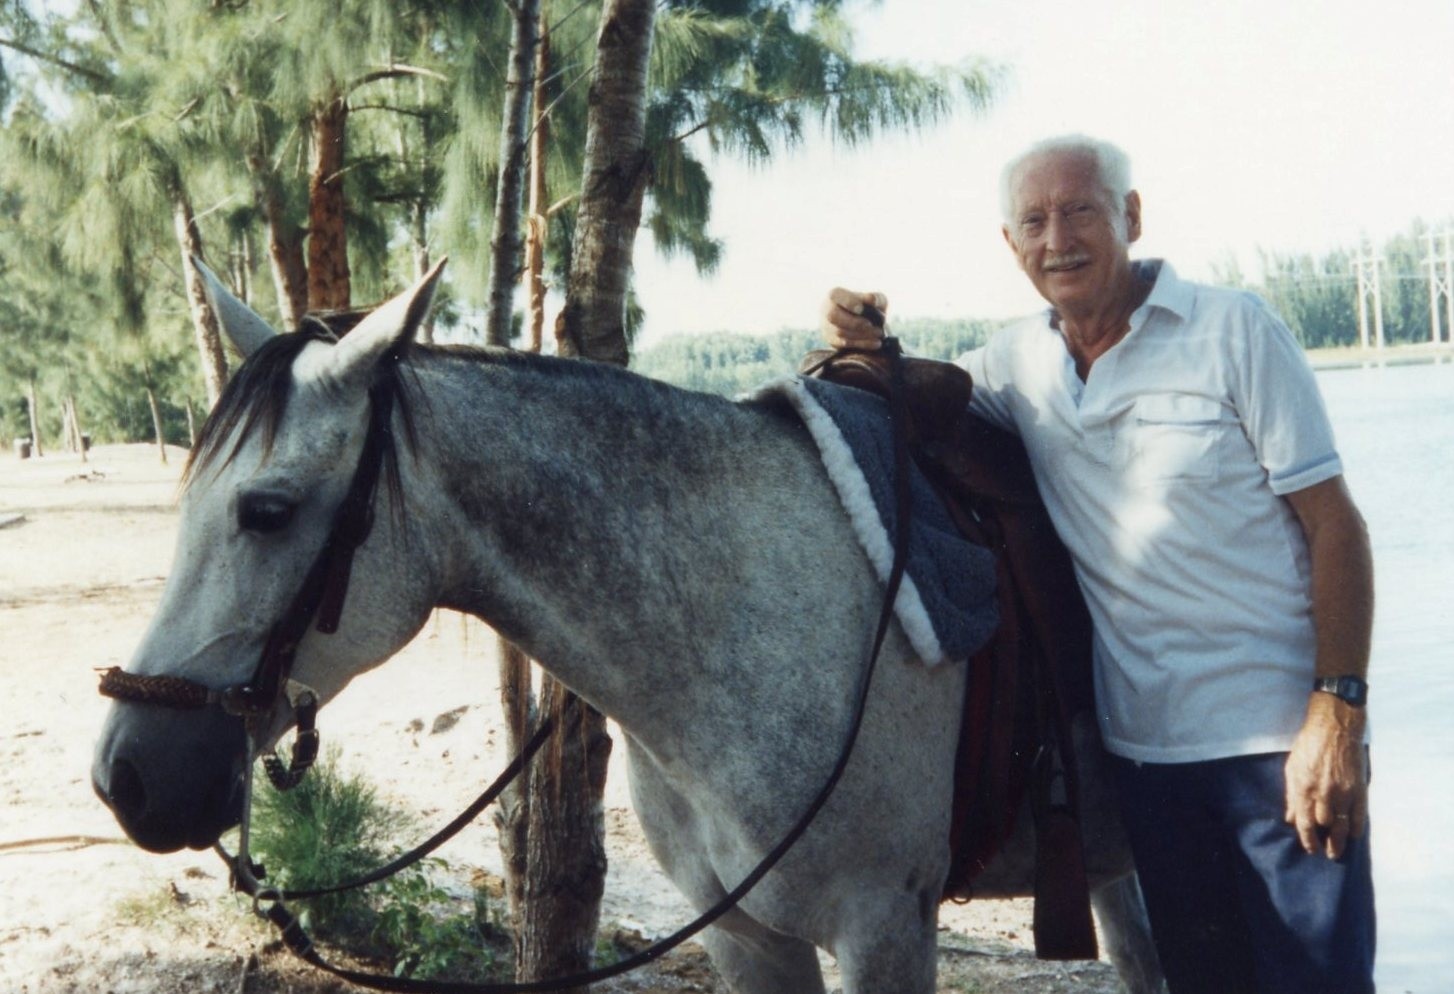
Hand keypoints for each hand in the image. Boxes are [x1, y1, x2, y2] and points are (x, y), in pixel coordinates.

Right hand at [821, 288, 888, 349]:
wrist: (858, 320)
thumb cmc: (867, 306)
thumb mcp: (874, 299)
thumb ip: (875, 298)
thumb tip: (872, 300)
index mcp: (835, 294)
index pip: (835, 295)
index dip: (847, 302)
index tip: (861, 309)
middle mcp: (827, 309)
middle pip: (833, 316)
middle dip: (854, 322)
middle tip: (871, 325)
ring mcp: (827, 326)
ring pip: (840, 332)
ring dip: (862, 334)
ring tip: (879, 334)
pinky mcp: (832, 340)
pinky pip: (845, 344)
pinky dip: (862, 343)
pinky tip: (876, 343)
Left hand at [1284, 693, 1367, 859]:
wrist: (1334, 729)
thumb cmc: (1308, 747)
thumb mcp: (1292, 769)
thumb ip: (1291, 795)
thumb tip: (1290, 818)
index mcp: (1303, 788)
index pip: (1304, 823)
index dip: (1307, 839)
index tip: (1310, 849)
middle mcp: (1324, 793)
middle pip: (1324, 827)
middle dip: (1325, 842)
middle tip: (1326, 853)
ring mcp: (1343, 792)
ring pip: (1343, 825)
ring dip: (1340, 841)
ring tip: (1337, 851)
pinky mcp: (1359, 788)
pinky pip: (1359, 815)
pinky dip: (1357, 827)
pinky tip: (1354, 835)